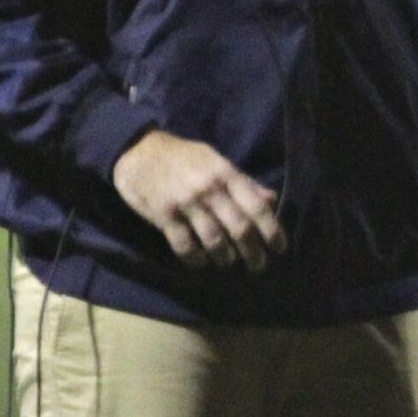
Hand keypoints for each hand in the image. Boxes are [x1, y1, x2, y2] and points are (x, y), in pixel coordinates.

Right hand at [112, 130, 285, 270]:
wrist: (138, 150)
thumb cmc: (183, 157)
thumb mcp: (216, 161)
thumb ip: (243, 182)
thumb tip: (272, 199)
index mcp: (226, 173)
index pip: (256, 206)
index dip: (272, 231)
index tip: (279, 248)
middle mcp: (209, 188)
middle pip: (239, 229)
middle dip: (253, 253)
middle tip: (258, 266)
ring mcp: (185, 202)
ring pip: (214, 241)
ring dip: (225, 258)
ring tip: (228, 262)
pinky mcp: (164, 215)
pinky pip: (185, 246)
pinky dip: (196, 260)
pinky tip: (201, 262)